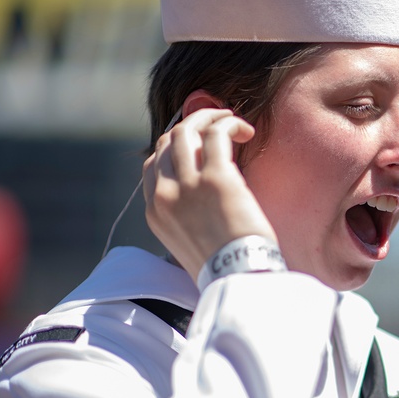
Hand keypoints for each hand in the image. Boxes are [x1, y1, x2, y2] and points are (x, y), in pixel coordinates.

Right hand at [143, 109, 277, 282]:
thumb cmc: (226, 268)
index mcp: (155, 213)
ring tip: (232, 121)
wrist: (239, 279)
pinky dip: (229, 124)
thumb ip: (188, 222)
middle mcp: (165, 195)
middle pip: (167, 142)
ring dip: (210, 118)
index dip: (175, 148)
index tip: (198, 145)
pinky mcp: (217, 178)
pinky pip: (216, 134)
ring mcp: (188, 184)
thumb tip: (204, 209)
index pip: (152, 165)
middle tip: (217, 125)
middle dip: (192, 125)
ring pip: (187, 130)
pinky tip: (246, 131)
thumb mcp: (191, 247)